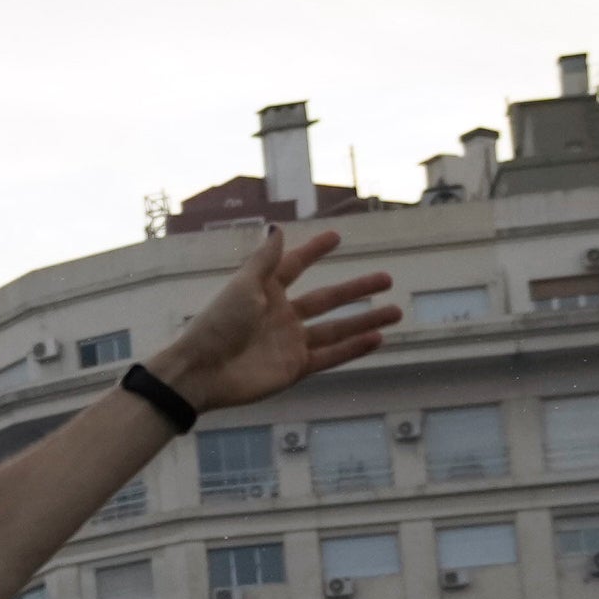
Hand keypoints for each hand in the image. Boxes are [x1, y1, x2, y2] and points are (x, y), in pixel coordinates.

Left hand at [144, 226, 402, 415]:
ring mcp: (290, 342)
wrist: (202, 372)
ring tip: (396, 311)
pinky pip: (330, 355)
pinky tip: (377, 339)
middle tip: (387, 278)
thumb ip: (265, 260)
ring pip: (336, 329)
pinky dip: (353, 348)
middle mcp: (281, 315)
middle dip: (357, 289)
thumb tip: (277, 227)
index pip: (295, 265)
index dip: (314, 250)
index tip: (337, 236)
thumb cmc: (217, 324)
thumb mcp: (244, 286)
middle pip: (327, 299)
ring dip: (366, 320)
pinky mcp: (294, 368)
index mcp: (265, 291)